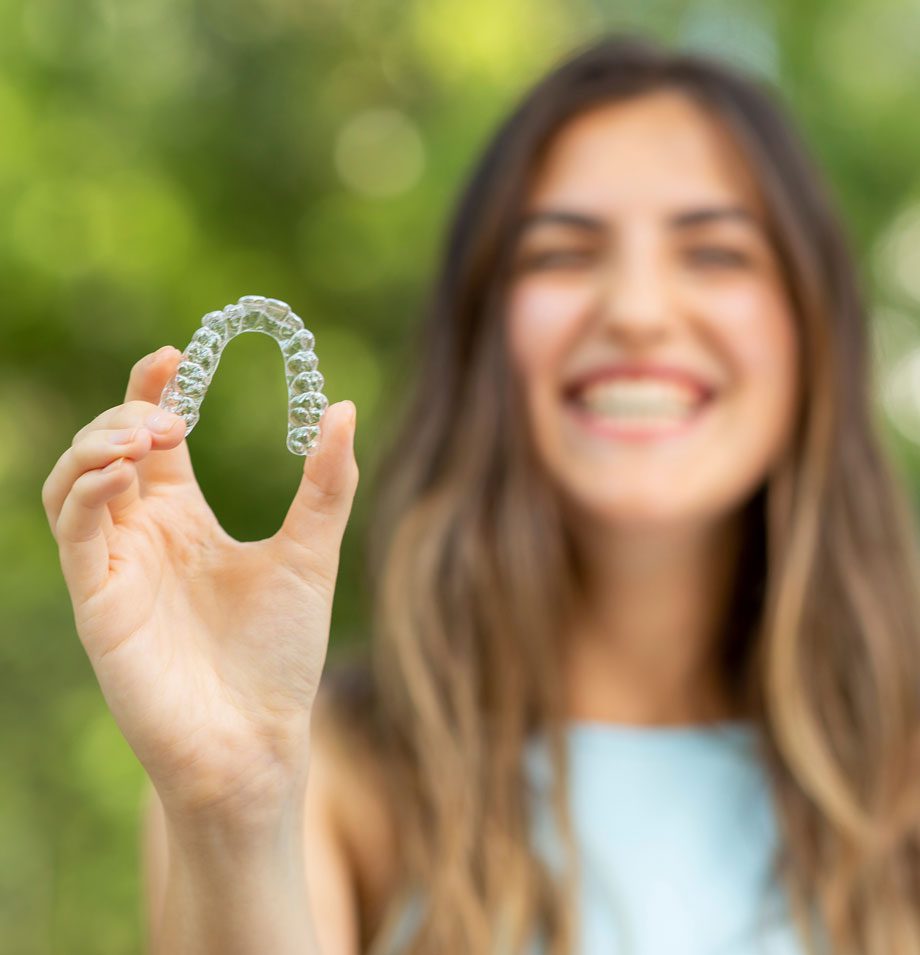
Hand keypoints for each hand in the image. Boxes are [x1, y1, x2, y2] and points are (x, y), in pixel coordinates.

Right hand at [42, 346, 358, 825]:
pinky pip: (74, 531)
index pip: (153, 438)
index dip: (153, 389)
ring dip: (97, 444)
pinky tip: (125, 474)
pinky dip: (87, 491)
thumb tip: (341, 405)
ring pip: (71, 480)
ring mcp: (116, 566)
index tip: (176, 353)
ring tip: (147, 435)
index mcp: (185, 518)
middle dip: (127, 414)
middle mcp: (144, 535)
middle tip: (171, 416)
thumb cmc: (281, 653)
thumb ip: (325, 483)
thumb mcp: (310, 553)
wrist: (259, 737)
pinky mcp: (98, 601)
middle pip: (106, 447)